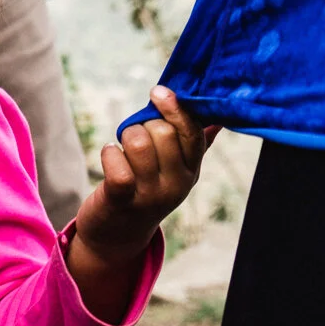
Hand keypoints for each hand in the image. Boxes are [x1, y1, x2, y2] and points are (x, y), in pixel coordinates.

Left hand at [75, 87, 214, 267]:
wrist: (118, 234)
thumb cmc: (145, 189)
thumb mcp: (173, 170)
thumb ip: (193, 144)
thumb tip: (216, 118)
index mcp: (191, 171)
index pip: (193, 134)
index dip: (176, 109)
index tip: (159, 91)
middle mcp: (177, 184)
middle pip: (163, 132)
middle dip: (142, 125)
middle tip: (134, 139)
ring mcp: (151, 194)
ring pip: (138, 142)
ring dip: (124, 137)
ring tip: (122, 150)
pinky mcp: (122, 199)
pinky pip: (116, 161)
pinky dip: (109, 152)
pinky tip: (110, 156)